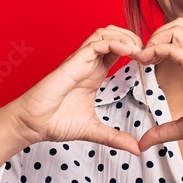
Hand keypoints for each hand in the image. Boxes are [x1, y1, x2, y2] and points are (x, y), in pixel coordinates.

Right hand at [7, 26, 143, 155]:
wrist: (32, 123)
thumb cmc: (56, 122)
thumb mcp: (94, 130)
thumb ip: (115, 137)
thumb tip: (137, 149)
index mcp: (94, 73)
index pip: (117, 49)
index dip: (135, 50)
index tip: (149, 62)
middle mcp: (88, 63)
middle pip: (113, 34)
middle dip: (133, 37)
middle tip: (148, 52)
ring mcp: (80, 60)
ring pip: (105, 33)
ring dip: (125, 37)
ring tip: (139, 50)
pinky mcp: (73, 62)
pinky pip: (96, 44)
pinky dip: (114, 43)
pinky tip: (128, 52)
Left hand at [132, 18, 182, 152]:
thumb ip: (163, 131)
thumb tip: (143, 143)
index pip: (180, 37)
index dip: (159, 44)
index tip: (144, 62)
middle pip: (177, 25)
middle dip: (156, 36)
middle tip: (144, 58)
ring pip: (175, 28)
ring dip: (155, 40)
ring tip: (144, 59)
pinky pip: (172, 47)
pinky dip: (155, 50)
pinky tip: (145, 64)